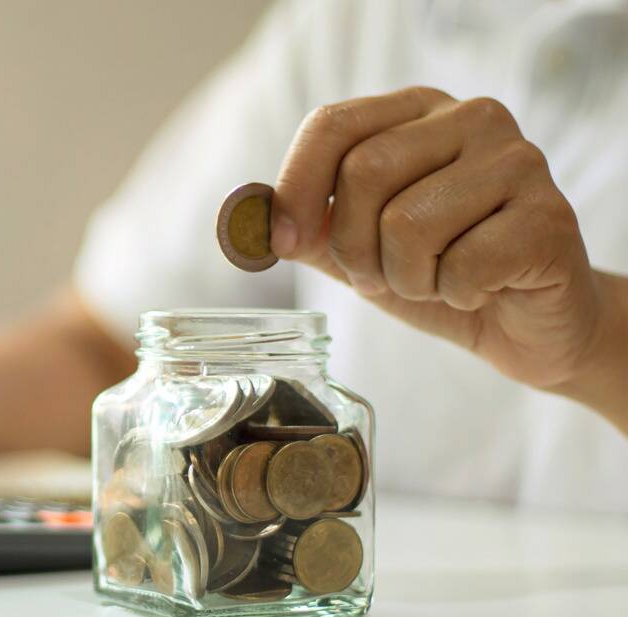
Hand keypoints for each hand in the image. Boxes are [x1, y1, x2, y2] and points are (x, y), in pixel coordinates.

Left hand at [268, 86, 625, 398]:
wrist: (524, 323)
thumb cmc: (437, 272)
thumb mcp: (357, 248)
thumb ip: (307, 229)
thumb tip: (247, 222)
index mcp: (417, 111)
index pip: (333, 123)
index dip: (295, 186)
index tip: (285, 241)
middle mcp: (471, 119)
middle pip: (365, 172)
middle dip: (353, 248)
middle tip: (379, 275)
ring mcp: (519, 161)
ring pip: (409, 223)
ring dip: (405, 277)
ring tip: (434, 280)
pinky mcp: (550, 217)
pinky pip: (463, 265)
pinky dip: (455, 294)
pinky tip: (480, 287)